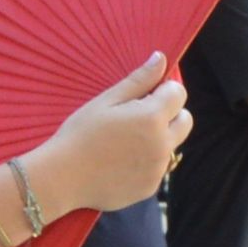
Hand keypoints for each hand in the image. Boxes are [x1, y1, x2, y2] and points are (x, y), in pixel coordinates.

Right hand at [26, 50, 192, 217]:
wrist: (63, 177)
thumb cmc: (80, 133)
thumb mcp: (107, 100)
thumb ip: (139, 80)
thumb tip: (161, 59)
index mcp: (153, 118)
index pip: (179, 93)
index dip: (163, 90)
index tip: (144, 95)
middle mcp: (163, 144)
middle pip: (185, 121)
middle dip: (170, 114)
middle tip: (139, 116)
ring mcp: (158, 169)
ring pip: (171, 145)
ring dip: (158, 139)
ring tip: (125, 142)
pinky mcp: (150, 187)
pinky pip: (158, 168)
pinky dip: (147, 162)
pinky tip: (120, 161)